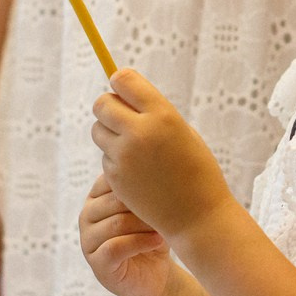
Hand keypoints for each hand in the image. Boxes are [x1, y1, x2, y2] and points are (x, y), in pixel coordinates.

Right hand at [79, 174, 177, 295]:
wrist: (155, 276)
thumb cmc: (154, 235)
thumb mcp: (151, 207)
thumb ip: (147, 187)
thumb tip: (163, 161)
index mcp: (97, 196)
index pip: (112, 178)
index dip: (140, 182)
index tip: (166, 187)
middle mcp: (87, 215)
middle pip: (114, 201)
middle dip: (143, 205)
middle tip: (169, 209)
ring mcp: (88, 240)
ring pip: (116, 224)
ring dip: (145, 225)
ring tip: (165, 226)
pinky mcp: (97, 263)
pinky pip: (115, 247)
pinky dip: (140, 243)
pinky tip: (157, 241)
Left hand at [89, 69, 236, 239]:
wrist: (198, 215)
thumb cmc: (196, 169)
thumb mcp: (182, 131)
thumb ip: (153, 113)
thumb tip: (122, 96)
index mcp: (162, 114)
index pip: (123, 79)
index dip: (121, 82)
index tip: (126, 91)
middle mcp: (140, 131)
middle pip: (101, 103)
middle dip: (110, 107)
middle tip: (123, 117)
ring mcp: (124, 155)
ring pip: (98, 129)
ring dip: (109, 132)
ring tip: (133, 145)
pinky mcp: (115, 176)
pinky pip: (105, 155)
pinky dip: (116, 158)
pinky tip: (138, 170)